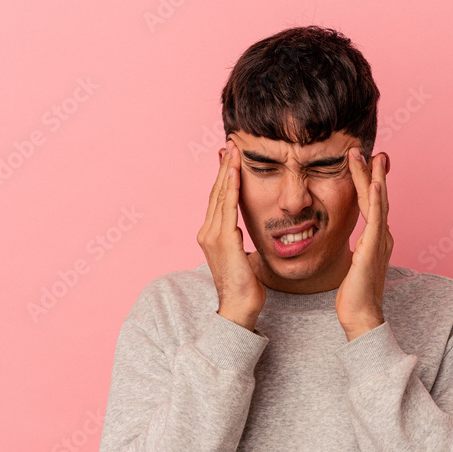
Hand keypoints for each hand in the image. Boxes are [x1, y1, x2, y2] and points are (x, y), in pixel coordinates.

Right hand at [196, 140, 265, 330]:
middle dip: (224, 166)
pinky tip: (236, 173)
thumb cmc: (245, 286)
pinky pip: (228, 208)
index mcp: (211, 234)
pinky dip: (232, 188)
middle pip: (216, 192)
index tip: (229, 156)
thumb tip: (245, 231)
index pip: (218, 198)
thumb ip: (239, 239)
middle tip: (230, 143)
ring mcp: (213, 237)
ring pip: (220, 196)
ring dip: (228, 171)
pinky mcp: (224, 241)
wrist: (240, 307)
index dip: (224, 176)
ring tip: (233, 150)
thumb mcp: (241, 255)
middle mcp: (207, 232)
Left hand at [336, 148, 393, 340]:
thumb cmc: (354, 295)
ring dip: (373, 177)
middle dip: (373, 172)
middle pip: (378, 197)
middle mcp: (381, 236)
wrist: (360, 315)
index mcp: (375, 239)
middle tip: (369, 150)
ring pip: (378, 202)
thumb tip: (353, 245)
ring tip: (368, 156)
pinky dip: (376, 199)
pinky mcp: (372, 248)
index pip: (372, 204)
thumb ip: (356, 251)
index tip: (366, 163)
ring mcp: (379, 241)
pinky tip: (374, 184)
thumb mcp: (353, 265)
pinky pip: (375, 219)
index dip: (369, 182)